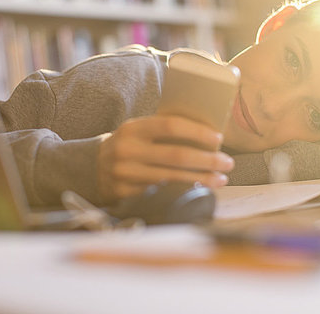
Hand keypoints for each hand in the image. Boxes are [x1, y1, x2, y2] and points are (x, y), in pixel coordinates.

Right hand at [97, 115, 234, 202]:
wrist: (92, 168)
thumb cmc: (129, 146)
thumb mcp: (139, 132)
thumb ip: (164, 131)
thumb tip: (206, 136)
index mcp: (133, 128)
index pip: (170, 126)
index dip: (197, 132)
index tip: (218, 139)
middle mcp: (127, 150)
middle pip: (176, 156)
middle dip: (207, 160)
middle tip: (227, 162)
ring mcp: (124, 174)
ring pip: (172, 178)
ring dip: (201, 179)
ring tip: (221, 178)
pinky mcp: (124, 194)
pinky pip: (161, 192)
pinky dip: (183, 191)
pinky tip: (199, 189)